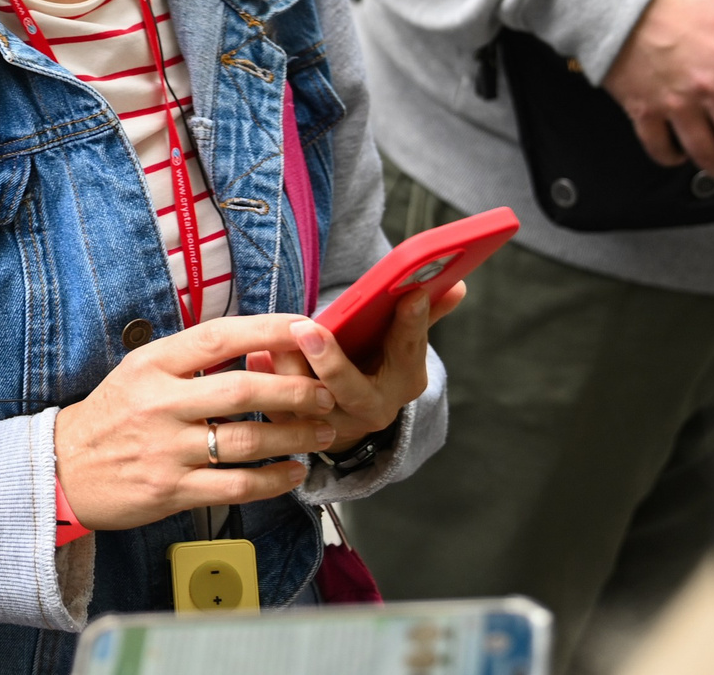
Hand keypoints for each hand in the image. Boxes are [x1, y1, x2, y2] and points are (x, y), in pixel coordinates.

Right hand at [53, 313, 337, 530]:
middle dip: (294, 392)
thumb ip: (189, 359)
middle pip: (242, 391)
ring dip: (294, 437)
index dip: (267, 331)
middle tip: (325, 394)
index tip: (305, 329)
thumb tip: (253, 343)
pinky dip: (273, 481)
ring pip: (246, 442)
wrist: (64, 467)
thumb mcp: (138, 371)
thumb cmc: (112, 415)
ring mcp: (166, 449)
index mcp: (152, 365)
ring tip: (321, 433)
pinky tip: (293, 473)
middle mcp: (159, 403)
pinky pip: (236, 486)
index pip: (218, 338)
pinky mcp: (172, 490)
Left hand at [280, 281, 464, 447]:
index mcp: (405, 382)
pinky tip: (255, 355)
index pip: (408, 352)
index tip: (410, 293)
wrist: (349, 412)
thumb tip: (458, 284)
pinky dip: (266, 378)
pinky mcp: (299, 430)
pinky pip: (278, 407)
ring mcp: (335, 425)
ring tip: (270, 337)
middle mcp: (372, 409)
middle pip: (351, 388)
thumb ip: (425, 314)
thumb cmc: (377, 361)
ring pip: (307, 398)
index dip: (412, 323)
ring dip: (287, 367)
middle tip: (308, 327)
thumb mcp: (402, 343)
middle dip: (330, 360)